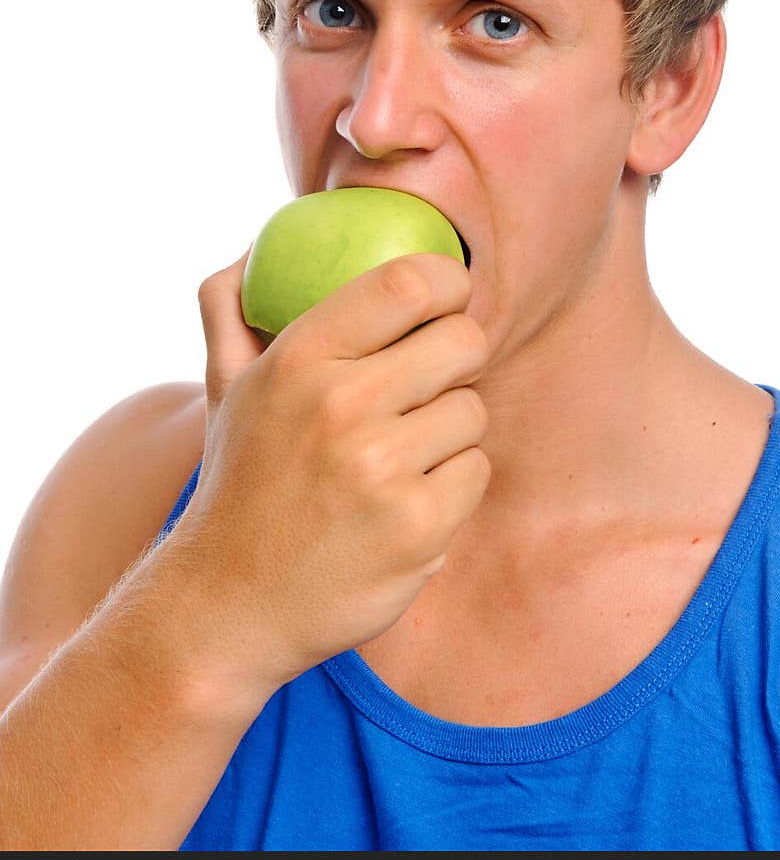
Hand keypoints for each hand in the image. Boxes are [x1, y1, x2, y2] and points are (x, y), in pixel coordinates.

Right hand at [176, 248, 490, 701]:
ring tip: (401, 458)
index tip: (449, 299)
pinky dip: (452, 487)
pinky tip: (406, 504)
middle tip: (434, 381)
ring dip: (449, 433)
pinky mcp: (418, 528)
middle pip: (463, 341)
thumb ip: (230, 311)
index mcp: (298, 358)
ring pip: (473, 411)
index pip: (407, 283)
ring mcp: (381, 469)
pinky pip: (475, 473)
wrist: (226, 606)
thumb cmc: (241, 483)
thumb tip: (249, 252)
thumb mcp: (223, 389)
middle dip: (460, 356)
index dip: (448, 282)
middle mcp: (341, 405)